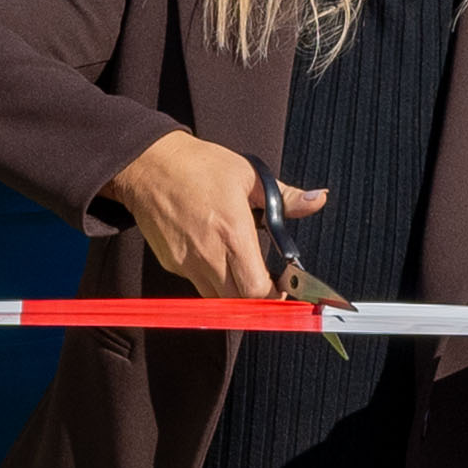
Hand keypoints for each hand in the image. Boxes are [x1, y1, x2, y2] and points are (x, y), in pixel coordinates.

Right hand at [105, 133, 305, 306]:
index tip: (284, 285)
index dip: (275, 295)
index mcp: (232, 232)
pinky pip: (198, 284)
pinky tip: (215, 255)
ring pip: (218, 299)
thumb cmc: (198, 166)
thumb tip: (319, 200)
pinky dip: (212, 279)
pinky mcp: (172, 264)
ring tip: (242, 268)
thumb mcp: (249, 175)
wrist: (148, 164)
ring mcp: (187, 262)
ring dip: (235, 293)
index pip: (257, 290)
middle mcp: (209, 254)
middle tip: (267, 281)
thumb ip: (287, 197)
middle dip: (258, 298)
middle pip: (239, 303)